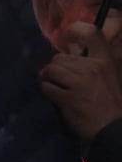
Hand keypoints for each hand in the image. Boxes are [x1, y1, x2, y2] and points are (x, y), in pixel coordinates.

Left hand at [40, 21, 121, 141]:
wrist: (114, 131)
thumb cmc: (113, 106)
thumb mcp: (112, 78)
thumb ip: (94, 65)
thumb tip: (73, 51)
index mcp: (106, 62)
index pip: (92, 33)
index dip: (77, 29)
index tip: (69, 35)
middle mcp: (92, 69)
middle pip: (59, 58)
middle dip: (56, 68)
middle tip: (61, 79)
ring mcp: (79, 83)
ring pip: (50, 70)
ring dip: (49, 79)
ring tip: (56, 87)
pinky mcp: (68, 98)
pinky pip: (47, 87)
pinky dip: (48, 92)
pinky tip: (57, 98)